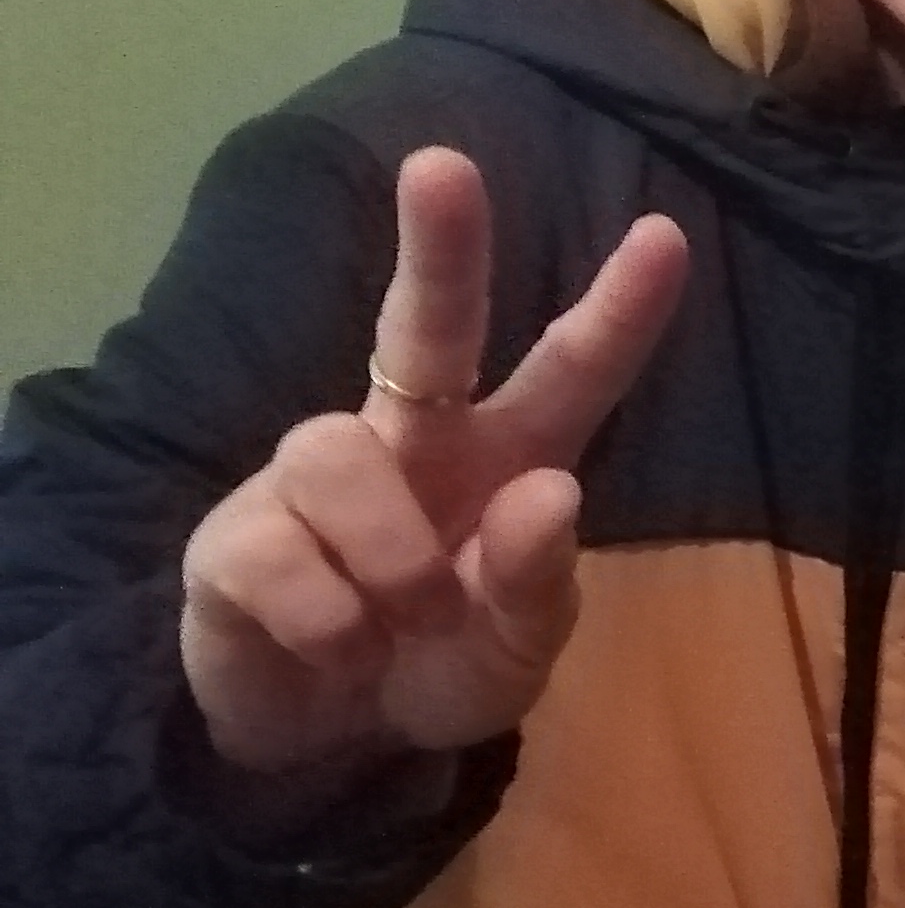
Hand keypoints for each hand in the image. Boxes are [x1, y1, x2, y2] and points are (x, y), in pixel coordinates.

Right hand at [179, 148, 689, 777]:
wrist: (327, 741)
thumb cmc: (443, 664)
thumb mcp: (516, 652)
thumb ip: (538, 585)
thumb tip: (549, 494)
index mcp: (506, 458)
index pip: (569, 375)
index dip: (617, 311)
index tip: (666, 235)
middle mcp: (410, 440)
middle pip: (423, 327)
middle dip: (437, 248)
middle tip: (444, 166)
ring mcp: (313, 477)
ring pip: (340, 459)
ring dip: (391, 560)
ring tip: (404, 622)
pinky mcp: (235, 533)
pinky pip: (284, 556)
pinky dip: (329, 621)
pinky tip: (334, 646)